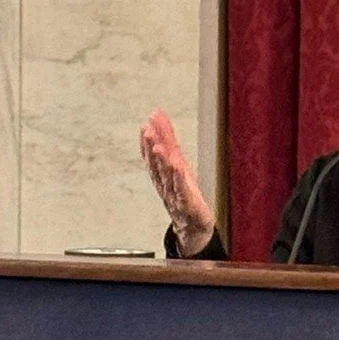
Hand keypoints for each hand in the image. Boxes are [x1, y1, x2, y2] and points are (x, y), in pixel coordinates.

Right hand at [139, 110, 215, 254]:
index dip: (147, 143)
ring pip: (167, 177)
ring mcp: (175, 195)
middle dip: (151, 148)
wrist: (193, 225)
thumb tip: (155, 114)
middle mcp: (165, 185)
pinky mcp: (187, 204)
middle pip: (157, 166)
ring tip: (159, 147)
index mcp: (161, 176)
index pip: (152, 158)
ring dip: (162, 162)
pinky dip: (178, 179)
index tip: (145, 126)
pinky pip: (181, 190)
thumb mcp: (175, 161)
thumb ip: (167, 138)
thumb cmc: (183, 191)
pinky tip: (176, 167)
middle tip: (148, 131)